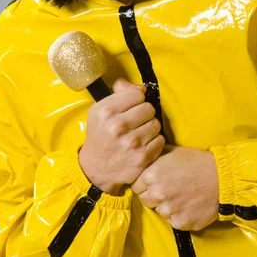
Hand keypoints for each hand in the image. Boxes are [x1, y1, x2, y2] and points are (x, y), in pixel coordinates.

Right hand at [79, 78, 164, 194]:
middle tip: (136, 121)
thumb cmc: (100, 135)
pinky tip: (143, 144)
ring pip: (156, 124)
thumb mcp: (100, 110)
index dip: (136, 99)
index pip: (137, 94)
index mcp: (106, 111)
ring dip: (150, 128)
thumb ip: (120, 92)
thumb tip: (142, 88)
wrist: (96, 168)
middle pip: (149, 108)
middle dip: (144, 114)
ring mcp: (131, 143)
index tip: (131, 107)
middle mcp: (118, 126)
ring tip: (139, 133)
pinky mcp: (143, 157)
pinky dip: (154, 142)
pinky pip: (160, 140)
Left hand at [131, 145, 218, 230]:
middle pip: (145, 200)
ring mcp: (169, 210)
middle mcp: (157, 194)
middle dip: (153, 195)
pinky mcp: (181, 223)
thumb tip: (142, 159)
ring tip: (181, 195)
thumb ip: (153, 158)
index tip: (155, 182)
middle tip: (168, 189)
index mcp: (151, 175)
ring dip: (166, 206)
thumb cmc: (196, 162)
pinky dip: (178, 215)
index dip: (145, 183)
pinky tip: (188, 204)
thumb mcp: (172, 152)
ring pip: (159, 211)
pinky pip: (173, 221)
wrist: (222, 178)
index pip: (136, 186)